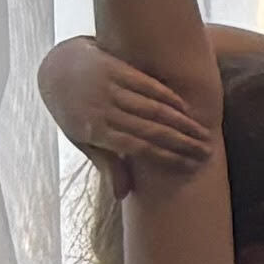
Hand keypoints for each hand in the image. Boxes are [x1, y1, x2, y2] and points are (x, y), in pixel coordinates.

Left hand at [38, 39, 210, 180]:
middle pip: (150, 129)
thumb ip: (106, 164)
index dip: (166, 158)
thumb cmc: (73, 110)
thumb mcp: (82, 139)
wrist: (57, 68)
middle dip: (182, 143)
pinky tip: (186, 109)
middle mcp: (102, 108)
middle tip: (206, 153)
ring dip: (181, 122)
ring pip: (153, 108)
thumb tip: (122, 196)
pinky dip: (169, 97)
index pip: (137, 148)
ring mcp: (109, 87)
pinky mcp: (115, 67)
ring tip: (203, 134)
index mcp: (93, 130)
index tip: (189, 166)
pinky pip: (148, 85)